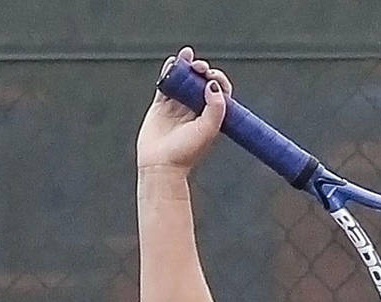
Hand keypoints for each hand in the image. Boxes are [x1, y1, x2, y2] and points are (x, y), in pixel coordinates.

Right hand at [136, 47, 231, 175]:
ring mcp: (177, 106)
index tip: (212, 76)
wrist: (161, 165)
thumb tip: (213, 85)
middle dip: (202, 70)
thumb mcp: (208, 131)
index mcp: (210, 117)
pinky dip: (169, 71)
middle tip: (199, 67)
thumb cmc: (185, 154)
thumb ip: (216, 108)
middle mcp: (195, 110)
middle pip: (201, 81)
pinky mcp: (161, 105)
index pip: (219, 91)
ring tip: (187, 56)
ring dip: (186, 66)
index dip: (218, 79)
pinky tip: (172, 62)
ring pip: (184, 79)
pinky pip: (166, 83)